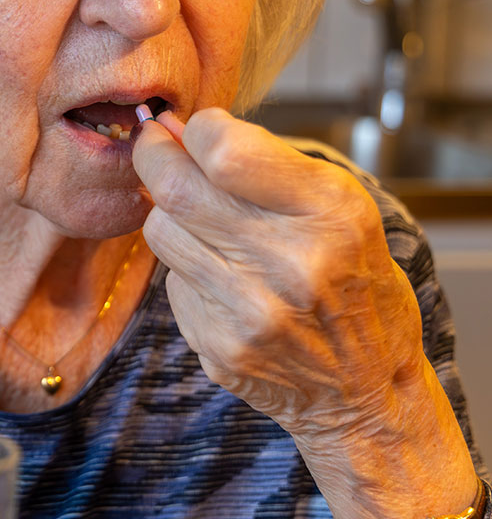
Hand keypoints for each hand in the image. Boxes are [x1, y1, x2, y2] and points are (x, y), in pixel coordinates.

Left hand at [132, 107, 424, 441]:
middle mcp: (290, 265)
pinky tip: (222, 279)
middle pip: (175, 188)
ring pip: (160, 230)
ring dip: (170, 213)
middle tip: (155, 147)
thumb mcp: (343, 207)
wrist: (365, 389)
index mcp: (331, 214)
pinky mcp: (219, 348)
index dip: (198, 129)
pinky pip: (172, 281)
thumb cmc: (354, 281)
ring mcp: (249, 313)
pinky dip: (188, 268)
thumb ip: (264, 161)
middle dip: (154, 155)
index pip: (224, 151)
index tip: (196, 130)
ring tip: (203, 219)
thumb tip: (177, 129)